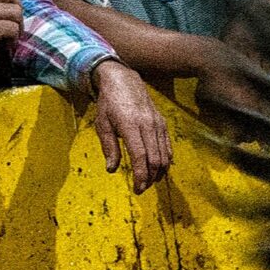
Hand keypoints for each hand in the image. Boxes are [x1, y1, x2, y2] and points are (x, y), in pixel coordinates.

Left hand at [88, 61, 172, 192]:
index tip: (137, 189)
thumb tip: (111, 169)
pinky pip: (167, 146)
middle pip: (154, 159)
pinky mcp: (162, 123)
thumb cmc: (109, 103)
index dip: (141, 176)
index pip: (140, 156)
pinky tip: (159, 170)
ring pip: (164, 155)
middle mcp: (147, 124)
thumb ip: (109, 147)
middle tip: (142, 189)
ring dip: (158, 172)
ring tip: (149, 182)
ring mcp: (157, 123)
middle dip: (150, 178)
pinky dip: (165, 161)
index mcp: (130, 125)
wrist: (123, 80)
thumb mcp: (102, 124)